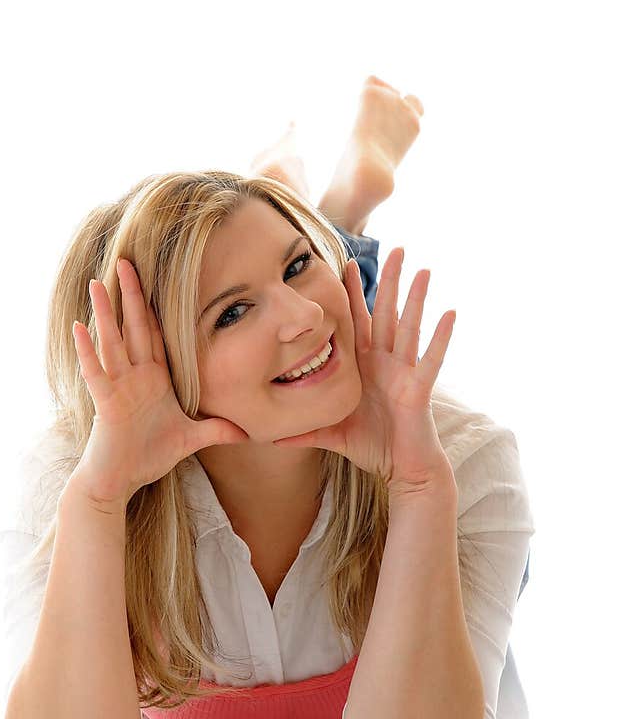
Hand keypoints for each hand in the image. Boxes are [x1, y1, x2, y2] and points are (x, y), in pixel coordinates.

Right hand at [71, 258, 249, 504]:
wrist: (118, 483)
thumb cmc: (146, 458)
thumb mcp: (189, 440)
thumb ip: (215, 430)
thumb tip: (245, 431)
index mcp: (153, 380)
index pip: (156, 335)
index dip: (155, 306)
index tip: (157, 277)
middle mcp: (134, 377)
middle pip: (133, 327)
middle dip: (131, 294)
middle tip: (127, 260)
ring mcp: (117, 387)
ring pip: (111, 342)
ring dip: (105, 312)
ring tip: (98, 282)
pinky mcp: (105, 403)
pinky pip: (95, 372)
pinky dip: (87, 351)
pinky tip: (79, 326)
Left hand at [272, 248, 454, 489]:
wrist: (402, 470)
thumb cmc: (372, 447)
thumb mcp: (331, 434)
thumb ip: (302, 431)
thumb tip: (268, 437)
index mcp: (364, 367)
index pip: (358, 323)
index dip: (352, 295)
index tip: (345, 264)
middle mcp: (385, 363)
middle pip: (387, 314)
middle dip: (390, 282)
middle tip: (397, 248)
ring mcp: (403, 373)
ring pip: (409, 328)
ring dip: (416, 299)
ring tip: (423, 269)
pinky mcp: (418, 389)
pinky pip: (430, 359)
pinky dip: (440, 337)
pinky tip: (450, 312)